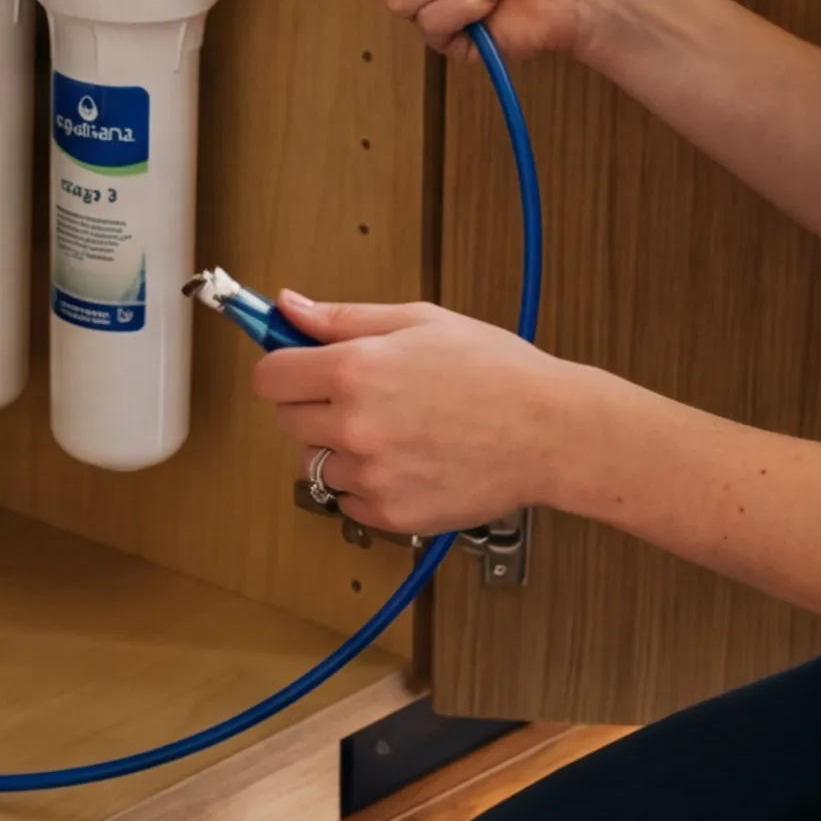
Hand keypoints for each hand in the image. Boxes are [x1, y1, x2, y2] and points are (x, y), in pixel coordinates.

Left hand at [250, 295, 604, 540]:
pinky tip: (407, 460)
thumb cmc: (496, 372)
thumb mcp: (419, 322)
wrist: (550, 432)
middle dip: (313, 406)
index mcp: (356, 371)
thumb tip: (290, 307)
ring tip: (395, 430)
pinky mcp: (391, 513)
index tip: (296, 367)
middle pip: (287, 422)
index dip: (283, 368)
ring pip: (316, 465)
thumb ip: (344, 318)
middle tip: (361, 395)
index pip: (269, 378)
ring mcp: (371, 475)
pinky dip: (367, 485)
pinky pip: (349, 500)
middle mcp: (355, 426)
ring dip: (341, 449)